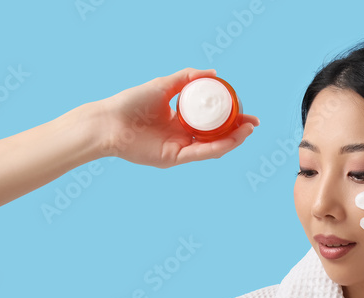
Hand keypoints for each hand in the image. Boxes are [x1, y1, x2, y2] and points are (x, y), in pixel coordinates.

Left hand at [91, 67, 259, 166]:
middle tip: (253, 123)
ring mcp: (179, 148)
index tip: (245, 109)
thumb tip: (213, 73)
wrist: (109, 122)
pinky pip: (201, 153)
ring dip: (233, 140)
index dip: (230, 116)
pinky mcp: (174, 158)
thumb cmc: (131, 103)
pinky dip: (218, 147)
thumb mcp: (163, 85)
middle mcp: (182, 136)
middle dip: (238, 130)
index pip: (211, 120)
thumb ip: (186, 78)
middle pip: (216, 135)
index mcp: (180, 120)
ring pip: (213, 147)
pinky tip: (232, 139)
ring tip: (248, 129)